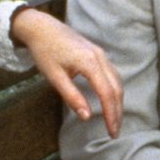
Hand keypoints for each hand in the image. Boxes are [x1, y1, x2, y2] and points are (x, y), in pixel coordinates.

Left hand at [11, 8, 122, 135]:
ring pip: (117, 81)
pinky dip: (115, 90)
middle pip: (116, 89)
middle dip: (117, 112)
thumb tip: (87, 117)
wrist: (41, 27)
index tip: (111, 132)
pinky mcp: (98, 53)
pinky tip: (110, 100)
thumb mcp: (55, 77)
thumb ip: (72, 97)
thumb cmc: (45, 51)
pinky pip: (113, 74)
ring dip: (118, 101)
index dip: (111, 115)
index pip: (107, 94)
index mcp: (90, 63)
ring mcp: (101, 54)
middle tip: (115, 132)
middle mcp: (100, 58)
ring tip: (114, 119)